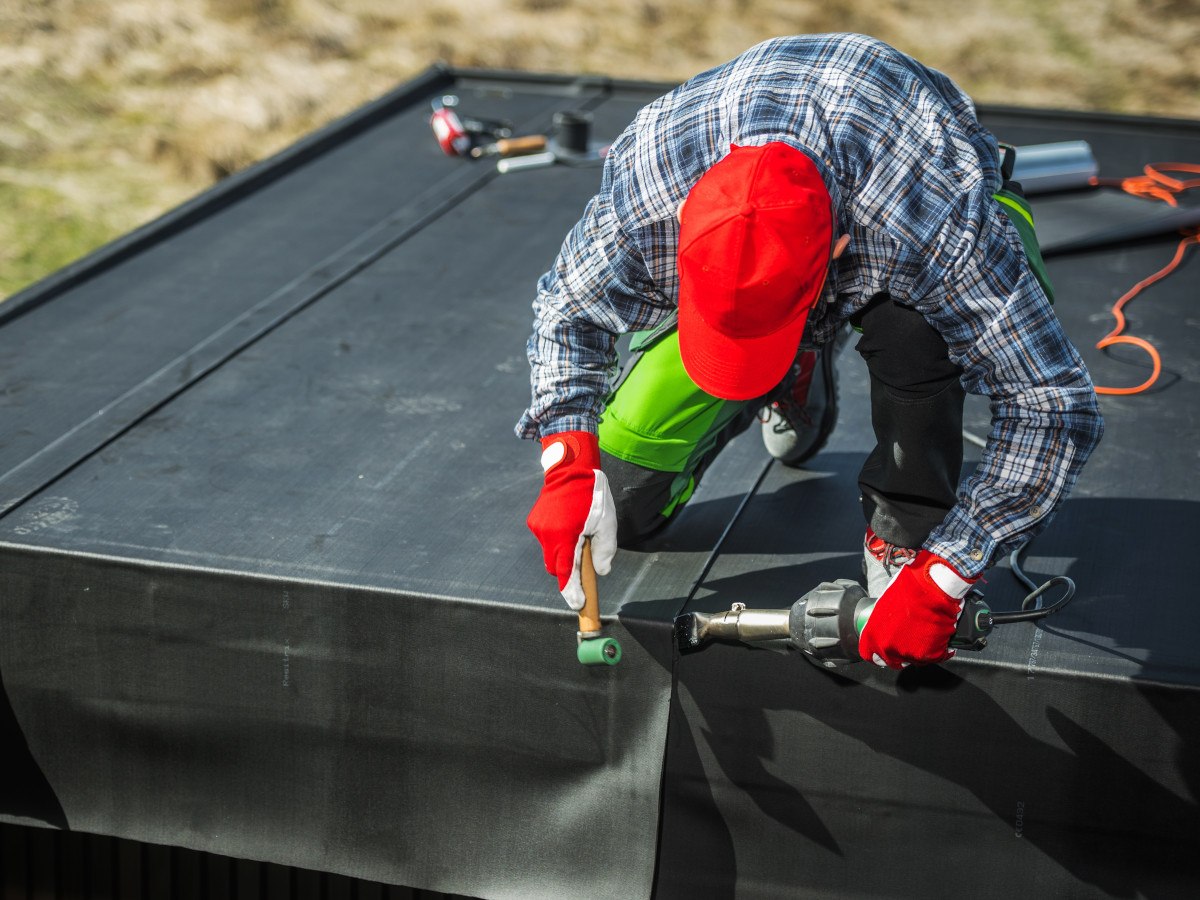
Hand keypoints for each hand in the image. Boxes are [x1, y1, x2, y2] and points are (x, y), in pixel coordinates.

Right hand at [526, 431, 617, 609]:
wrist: (570, 467)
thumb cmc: (592, 494)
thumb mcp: (607, 523)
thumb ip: (605, 550)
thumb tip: (601, 571)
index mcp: (566, 536)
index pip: (566, 573)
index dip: (572, 592)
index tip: (578, 604)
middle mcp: (548, 535)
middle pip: (556, 568)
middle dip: (569, 572)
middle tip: (584, 564)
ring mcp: (538, 529)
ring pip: (551, 554)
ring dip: (563, 553)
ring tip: (579, 533)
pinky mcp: (534, 522)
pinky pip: (547, 540)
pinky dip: (557, 540)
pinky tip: (568, 523)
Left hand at [858, 550, 976, 668]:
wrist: (931, 589)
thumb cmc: (907, 591)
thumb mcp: (883, 606)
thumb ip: (880, 624)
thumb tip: (884, 629)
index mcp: (872, 636)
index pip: (869, 654)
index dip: (877, 653)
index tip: (883, 652)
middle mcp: (888, 649)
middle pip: (892, 660)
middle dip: (899, 653)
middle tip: (908, 640)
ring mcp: (908, 654)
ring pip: (913, 659)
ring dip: (918, 650)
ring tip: (924, 632)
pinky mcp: (929, 655)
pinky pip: (933, 657)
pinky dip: (937, 649)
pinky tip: (938, 636)